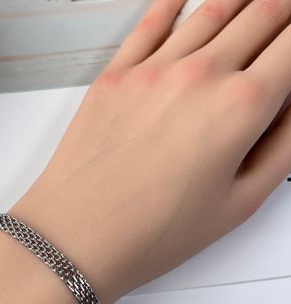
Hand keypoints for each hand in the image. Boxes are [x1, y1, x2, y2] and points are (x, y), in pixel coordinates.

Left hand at [9, 0, 290, 303]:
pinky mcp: (114, 76)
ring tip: (255, 2)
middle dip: (281, 12)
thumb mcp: (238, 203)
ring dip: (242, 0)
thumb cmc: (151, 234)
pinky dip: (175, 2)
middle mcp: (198, 75)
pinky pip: (151, 21)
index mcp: (239, 107)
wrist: (76, 238)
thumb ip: (283, 145)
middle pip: (260, 15)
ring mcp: (150, 70)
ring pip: (212, 10)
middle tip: (284, 18)